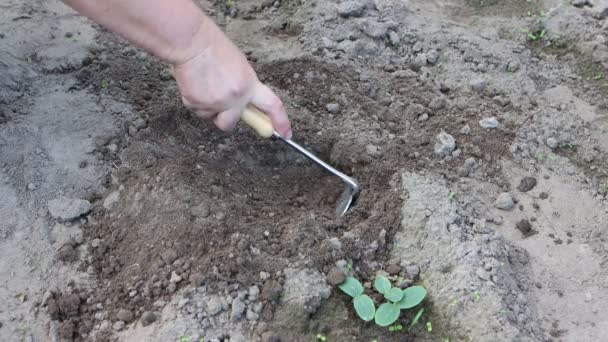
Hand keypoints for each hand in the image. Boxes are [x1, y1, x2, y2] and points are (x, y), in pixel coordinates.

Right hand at [171, 18, 290, 137]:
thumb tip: (245, 105)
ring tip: (206, 86)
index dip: (280, 122)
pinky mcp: (196, 105)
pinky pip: (199, 111)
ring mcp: (215, 103)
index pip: (272, 106)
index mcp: (250, 85)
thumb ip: (245, 88)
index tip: (284, 133)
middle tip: (223, 106)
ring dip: (210, 108)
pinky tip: (196, 85)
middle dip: (228, 118)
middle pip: (232, 123)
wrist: (191, 43)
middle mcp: (235, 98)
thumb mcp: (241, 68)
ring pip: (213, 117)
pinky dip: (197, 102)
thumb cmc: (215, 50)